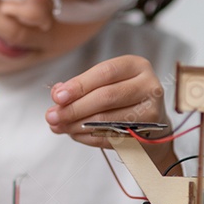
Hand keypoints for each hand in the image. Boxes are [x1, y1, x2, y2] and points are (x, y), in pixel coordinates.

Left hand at [45, 55, 176, 169]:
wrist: (151, 125)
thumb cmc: (122, 98)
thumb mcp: (104, 83)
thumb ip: (80, 86)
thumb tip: (57, 93)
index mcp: (136, 66)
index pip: (105, 73)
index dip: (79, 85)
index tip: (57, 97)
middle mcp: (148, 86)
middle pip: (106, 97)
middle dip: (74, 108)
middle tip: (52, 116)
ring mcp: (151, 112)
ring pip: (108, 119)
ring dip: (77, 125)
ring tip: (59, 126)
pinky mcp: (146, 135)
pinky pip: (110, 137)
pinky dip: (88, 137)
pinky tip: (74, 134)